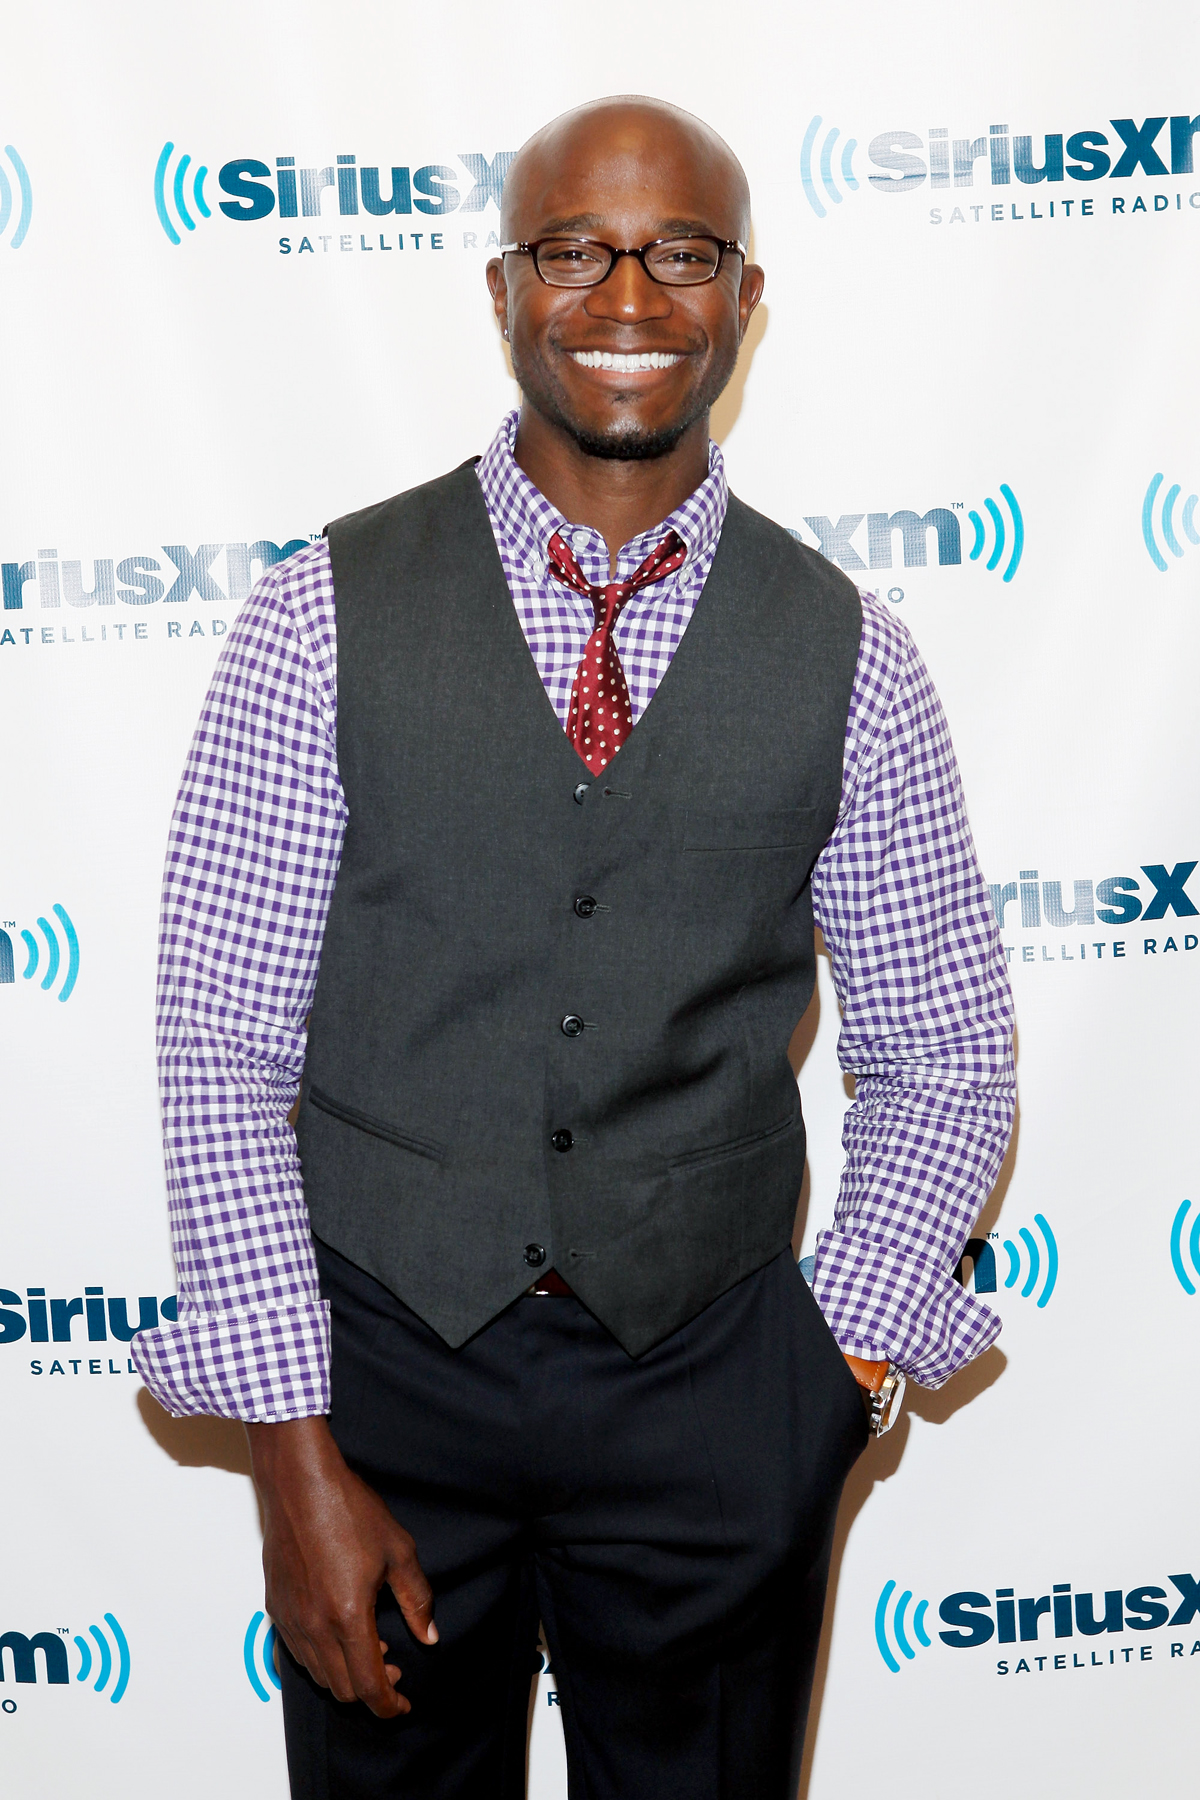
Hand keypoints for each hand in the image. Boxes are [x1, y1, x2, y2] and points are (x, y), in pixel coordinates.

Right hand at [245, 1415, 436, 1717]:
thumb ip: (416, 1599)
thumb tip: (428, 1635)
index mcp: (347, 1617)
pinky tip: (337, 1633)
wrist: (299, 1482)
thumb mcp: (398, 1551)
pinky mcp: (275, 1607)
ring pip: (317, 1674)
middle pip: (341, 1689)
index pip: (368, 1687)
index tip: (403, 1703)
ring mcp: (290, 1619)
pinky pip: (296, 1652)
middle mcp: (314, 1627)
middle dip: (370, 1690)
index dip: (389, 1705)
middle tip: (393, 1667)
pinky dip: (320, 1658)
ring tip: (369, 1645)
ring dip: (345, 1674)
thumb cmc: (347, 1509)